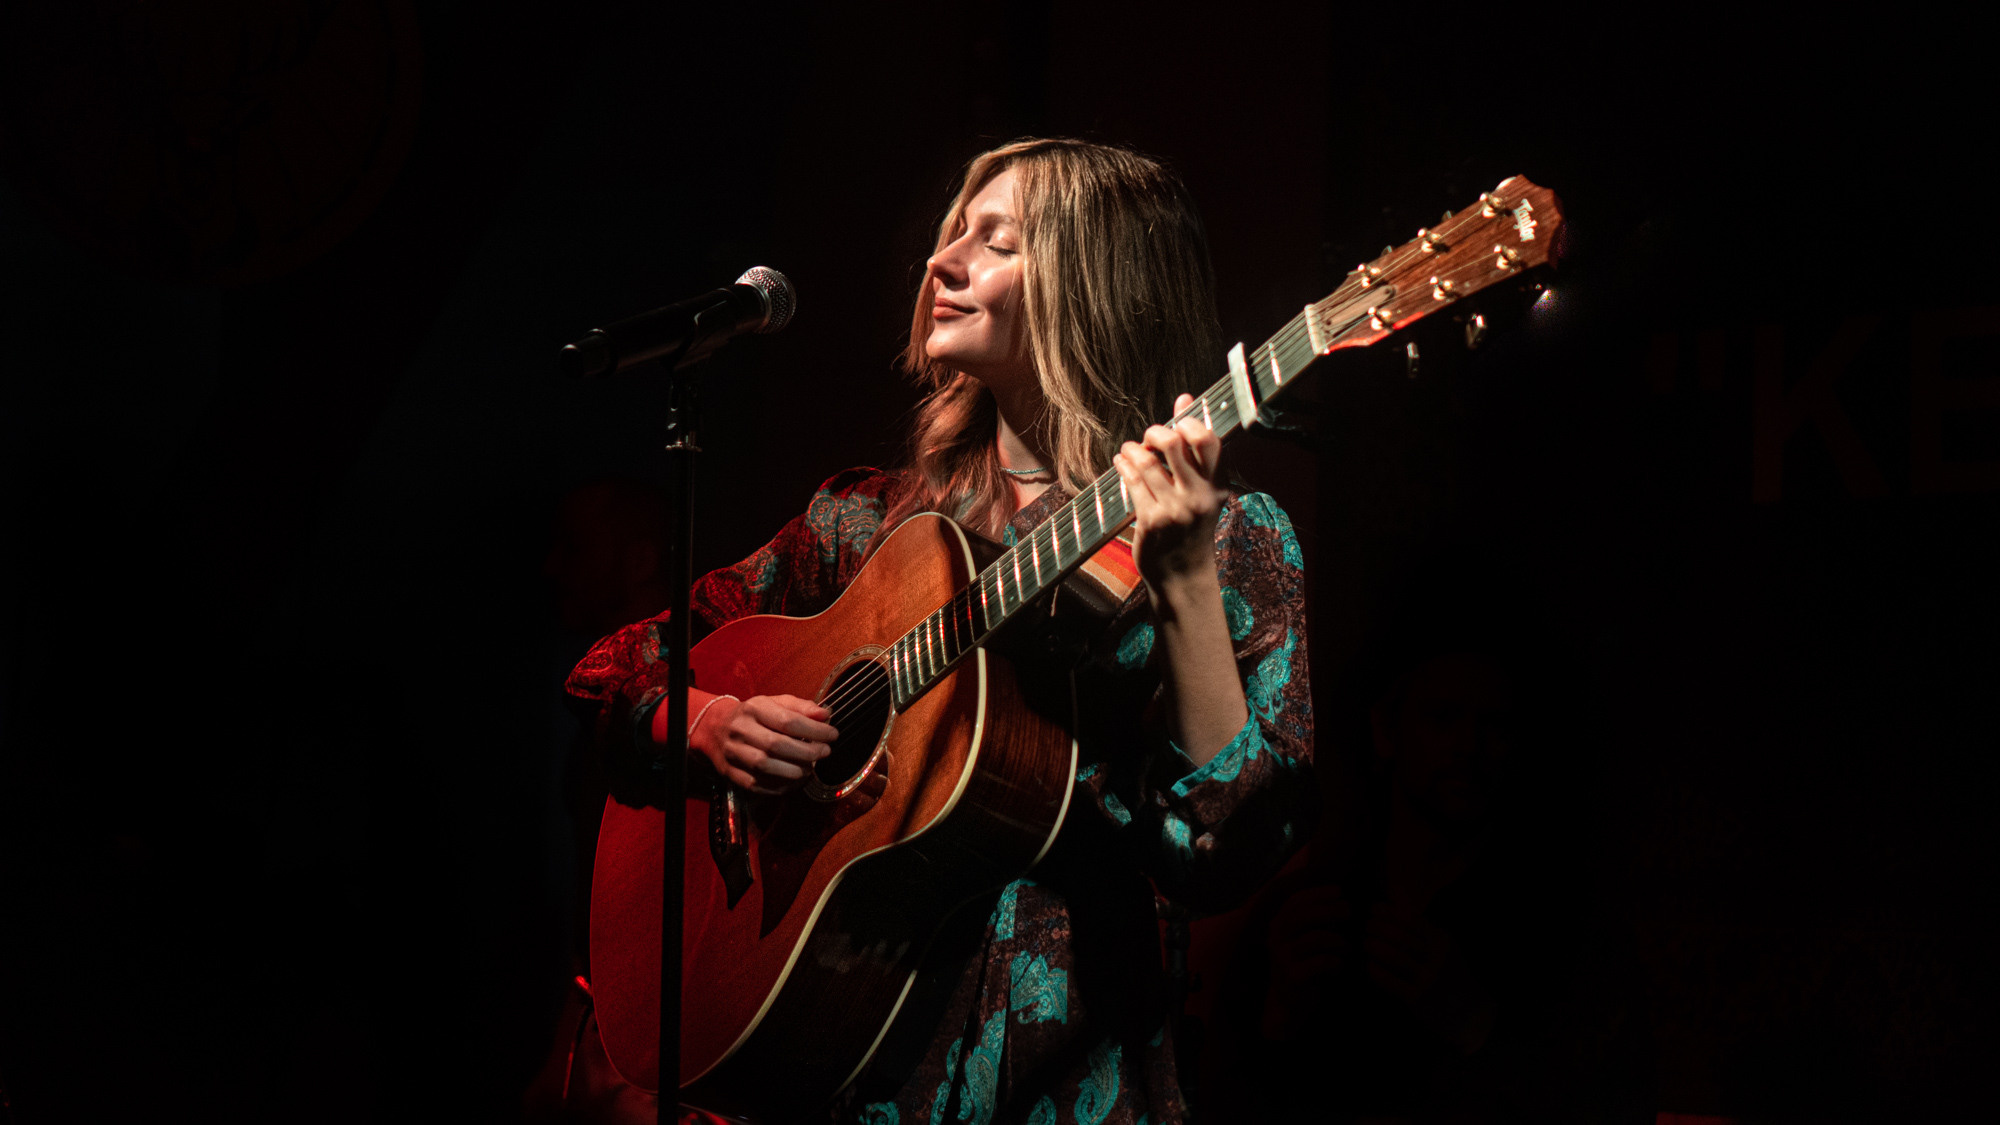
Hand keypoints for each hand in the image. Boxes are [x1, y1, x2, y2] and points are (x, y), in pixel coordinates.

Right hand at [687, 693, 838, 795]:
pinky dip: (780, 785)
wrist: (715, 728)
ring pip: (766, 766)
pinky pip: (757, 784)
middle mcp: (741, 729)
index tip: (833, 735)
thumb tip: (826, 716)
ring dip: (795, 771)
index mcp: (754, 708)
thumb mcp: (775, 703)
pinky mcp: (730, 773)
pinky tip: (794, 780)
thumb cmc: (754, 716)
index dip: (814, 730)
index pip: (787, 720)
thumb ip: (802, 708)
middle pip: (777, 745)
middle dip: (807, 752)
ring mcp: (733, 752)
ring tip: (810, 767)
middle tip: (825, 752)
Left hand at [1114, 393, 1225, 594]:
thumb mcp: (1202, 489)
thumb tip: (1185, 398)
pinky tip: (1121, 462)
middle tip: (1148, 438)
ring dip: (1132, 449)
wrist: (1183, 574)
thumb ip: (1194, 448)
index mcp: (1217, 485)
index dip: (1188, 422)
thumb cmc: (1191, 526)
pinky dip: (1123, 465)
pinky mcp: (1151, 520)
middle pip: (1175, 443)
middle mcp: (1199, 495)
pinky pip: (1132, 481)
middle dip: (1154, 432)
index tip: (1176, 424)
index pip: (1209, 440)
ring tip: (1129, 450)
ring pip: (1146, 461)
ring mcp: (1175, 509)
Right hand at [1268, 881, 1352, 986]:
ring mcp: (1283, 958)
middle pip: (1302, 916)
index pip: (1295, 901)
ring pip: (1314, 938)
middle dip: (1329, 910)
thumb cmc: (1302, 964)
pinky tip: (1340, 965)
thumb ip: (1313, 920)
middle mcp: (1276, 939)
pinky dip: (1335, 961)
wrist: (1288, 1002)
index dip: (1317, 893)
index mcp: (1278, 925)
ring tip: (1347, 947)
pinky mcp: (1293, 977)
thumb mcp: (1302, 938)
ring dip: (1337, 940)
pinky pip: (1320, 962)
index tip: (1339, 891)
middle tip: (1348, 911)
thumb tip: (1340, 899)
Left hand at [1363, 905, 1496, 1053]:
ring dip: (1376, 948)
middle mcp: (1436, 957)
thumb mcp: (1438, 942)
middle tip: (1365, 925)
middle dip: (1380, 928)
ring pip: (1396, 958)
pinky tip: (1368, 967)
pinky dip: (1379, 973)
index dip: (1390, 912)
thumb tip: (1392, 888)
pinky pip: (1394, 983)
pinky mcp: (1418, 999)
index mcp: (1440, 940)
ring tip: (1364, 942)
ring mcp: (1427, 979)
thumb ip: (1414, 918)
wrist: (1471, 1011)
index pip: (1412, 921)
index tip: (1373, 908)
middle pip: (1402, 937)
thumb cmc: (1448, 970)